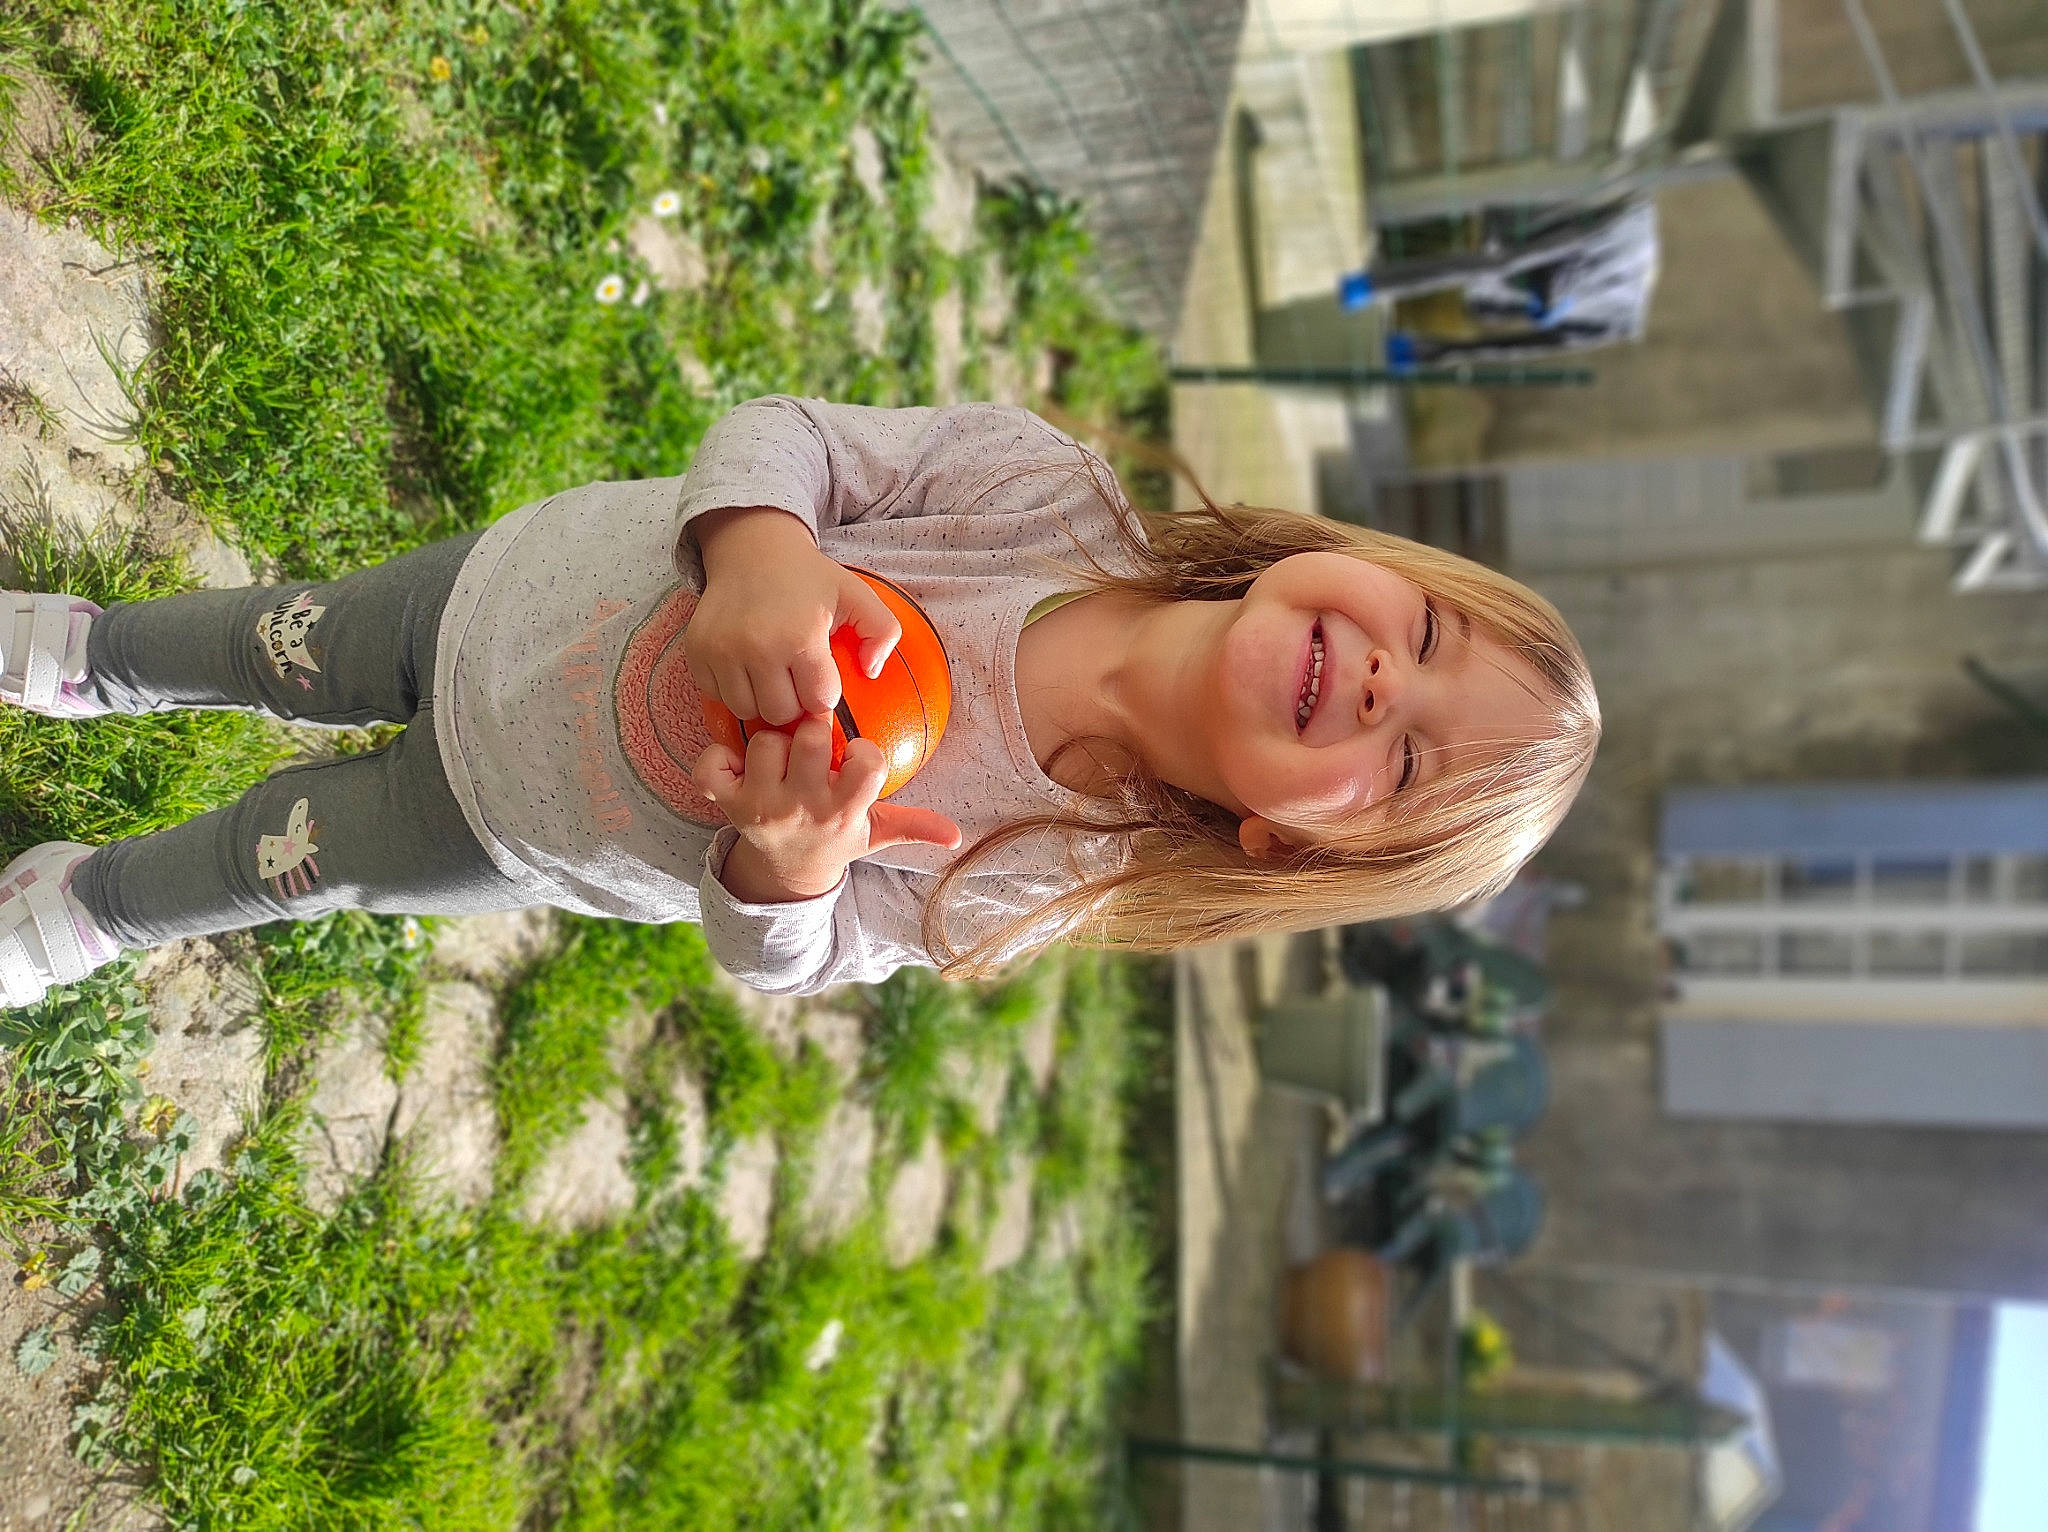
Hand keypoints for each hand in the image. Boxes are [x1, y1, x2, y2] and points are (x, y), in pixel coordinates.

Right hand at [684, 507, 901, 725]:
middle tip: (795, 676)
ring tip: (771, 672)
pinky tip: (746, 666)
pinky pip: (716, 696)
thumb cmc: (808, 577)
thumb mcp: (856, 595)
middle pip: (780, 713)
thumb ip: (883, 633)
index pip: (818, 702)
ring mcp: (721, 652)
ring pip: (746, 710)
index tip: (821, 675)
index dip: (824, 692)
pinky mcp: (697, 652)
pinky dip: (732, 688)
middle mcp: (756, 648)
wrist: (753, 548)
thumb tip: (871, 672)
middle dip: (793, 701)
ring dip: (762, 698)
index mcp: (800, 637)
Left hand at [693, 715, 962, 901]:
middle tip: (813, 746)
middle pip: (810, 737)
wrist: (787, 874)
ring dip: (771, 740)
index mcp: (842, 811)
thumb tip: (957, 836)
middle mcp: (802, 807)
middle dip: (814, 732)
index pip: (866, 764)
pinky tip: (737, 762)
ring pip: (764, 741)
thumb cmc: (836, 838)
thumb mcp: (877, 834)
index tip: (856, 757)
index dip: (864, 751)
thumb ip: (915, 826)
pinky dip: (717, 757)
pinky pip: (711, 764)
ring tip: (781, 755)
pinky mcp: (726, 804)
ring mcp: (761, 806)